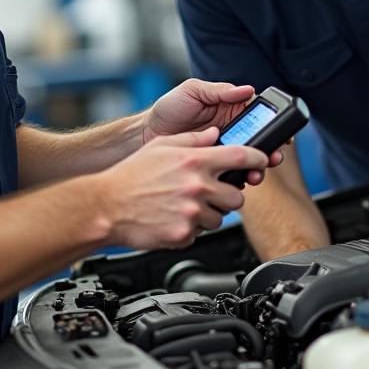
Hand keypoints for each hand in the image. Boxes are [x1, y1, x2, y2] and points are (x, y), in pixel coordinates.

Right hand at [99, 128, 268, 249]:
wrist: (106, 206)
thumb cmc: (130, 175)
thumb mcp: (161, 146)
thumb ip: (192, 140)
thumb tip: (214, 135)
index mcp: (194, 161)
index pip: (241, 157)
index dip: (258, 159)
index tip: (262, 162)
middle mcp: (196, 185)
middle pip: (237, 195)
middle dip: (228, 195)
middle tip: (209, 193)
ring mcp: (191, 212)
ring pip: (220, 217)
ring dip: (208, 213)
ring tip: (184, 205)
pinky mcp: (184, 233)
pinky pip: (200, 233)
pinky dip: (190, 228)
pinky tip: (173, 217)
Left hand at [142, 79, 282, 183]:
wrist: (145, 135)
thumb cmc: (168, 108)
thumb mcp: (193, 91)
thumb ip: (219, 91)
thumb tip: (247, 90)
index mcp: (229, 109)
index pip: (259, 117)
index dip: (274, 125)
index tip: (283, 135)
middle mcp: (230, 130)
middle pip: (258, 142)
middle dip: (269, 151)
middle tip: (272, 159)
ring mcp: (222, 150)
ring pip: (247, 161)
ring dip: (256, 168)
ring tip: (254, 175)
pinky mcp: (212, 167)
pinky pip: (230, 174)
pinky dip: (237, 179)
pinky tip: (237, 182)